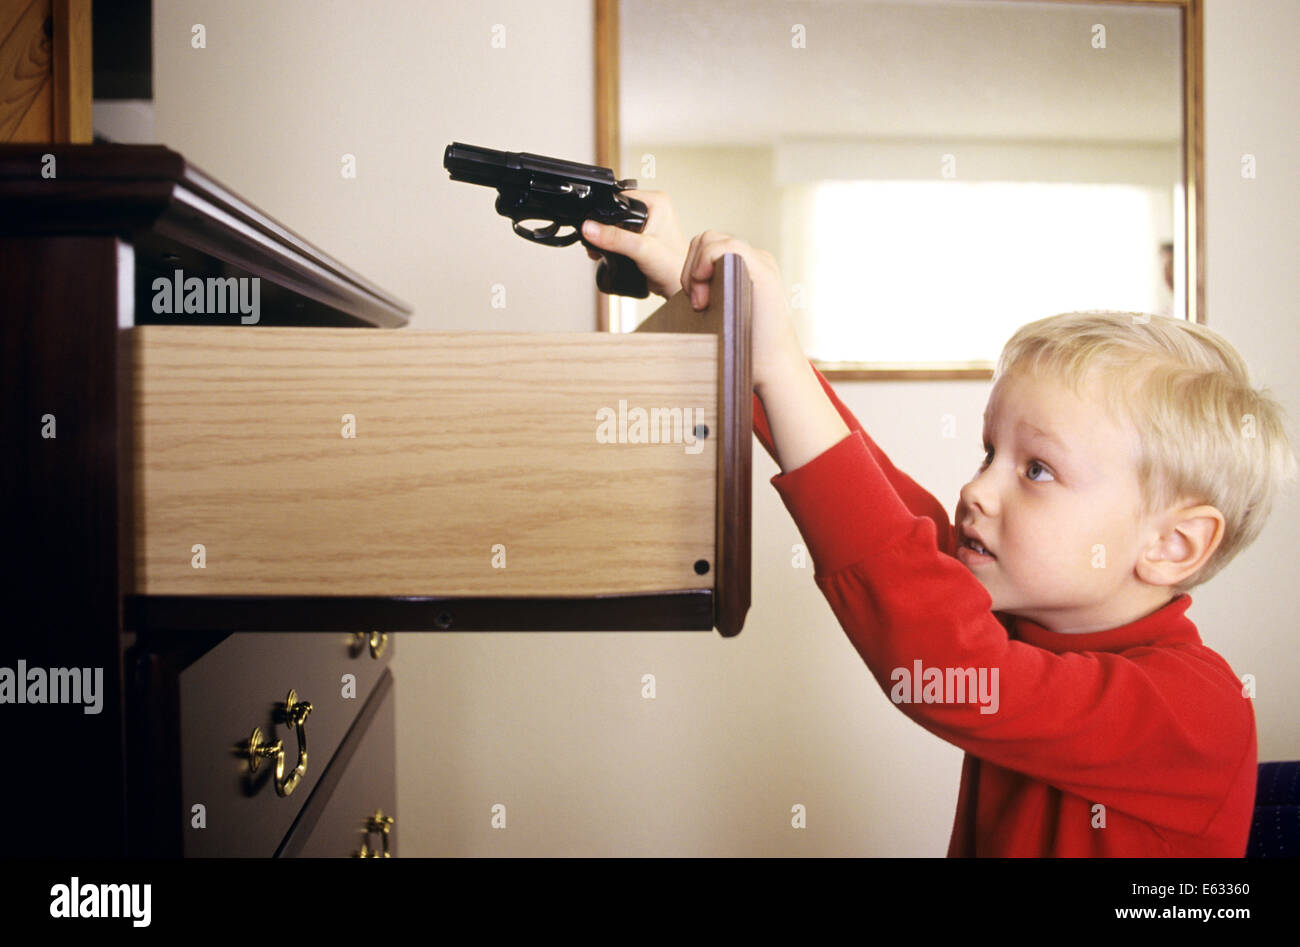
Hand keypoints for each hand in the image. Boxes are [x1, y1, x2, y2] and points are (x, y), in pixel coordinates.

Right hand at [580, 189, 689, 298]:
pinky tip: (611, 252)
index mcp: (657, 201)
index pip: (621, 197)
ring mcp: (648, 223)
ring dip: (607, 236)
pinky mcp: (643, 236)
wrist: (677, 289)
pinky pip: (621, 234)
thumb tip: (590, 228)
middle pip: (616, 209)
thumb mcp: (640, 249)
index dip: (605, 210)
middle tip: (599, 240)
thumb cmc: (673, 267)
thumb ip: (614, 238)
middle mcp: (653, 209)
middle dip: (604, 226)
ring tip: (604, 248)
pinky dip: (612, 243)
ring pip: (617, 223)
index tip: (594, 225)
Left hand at [680, 231, 805, 395]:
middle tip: (697, 303)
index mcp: (740, 268)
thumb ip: (703, 296)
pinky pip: (726, 247)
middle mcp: (751, 260)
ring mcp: (758, 261)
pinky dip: (708, 263)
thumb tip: (677, 295)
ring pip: (711, 240)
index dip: (689, 270)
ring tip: (703, 302)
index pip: (704, 249)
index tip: (693, 302)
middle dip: (690, 270)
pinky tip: (707, 290)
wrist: (771, 367)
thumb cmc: (744, 348)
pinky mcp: (763, 268)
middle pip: (704, 240)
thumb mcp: (716, 314)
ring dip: (696, 270)